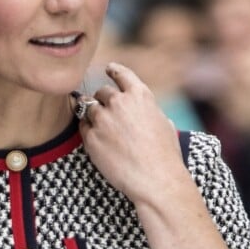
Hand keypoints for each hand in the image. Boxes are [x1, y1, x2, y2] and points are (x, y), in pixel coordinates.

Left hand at [79, 62, 184, 205]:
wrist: (156, 180)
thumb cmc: (165, 156)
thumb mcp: (164, 123)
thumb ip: (149, 111)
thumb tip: (145, 111)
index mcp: (139, 95)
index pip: (122, 74)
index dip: (114, 70)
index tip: (109, 68)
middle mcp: (119, 102)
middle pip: (101, 92)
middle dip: (102, 100)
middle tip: (107, 113)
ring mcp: (102, 119)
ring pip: (88, 108)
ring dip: (93, 115)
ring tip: (103, 129)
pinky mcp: (91, 137)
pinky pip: (83, 127)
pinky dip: (88, 132)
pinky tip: (99, 142)